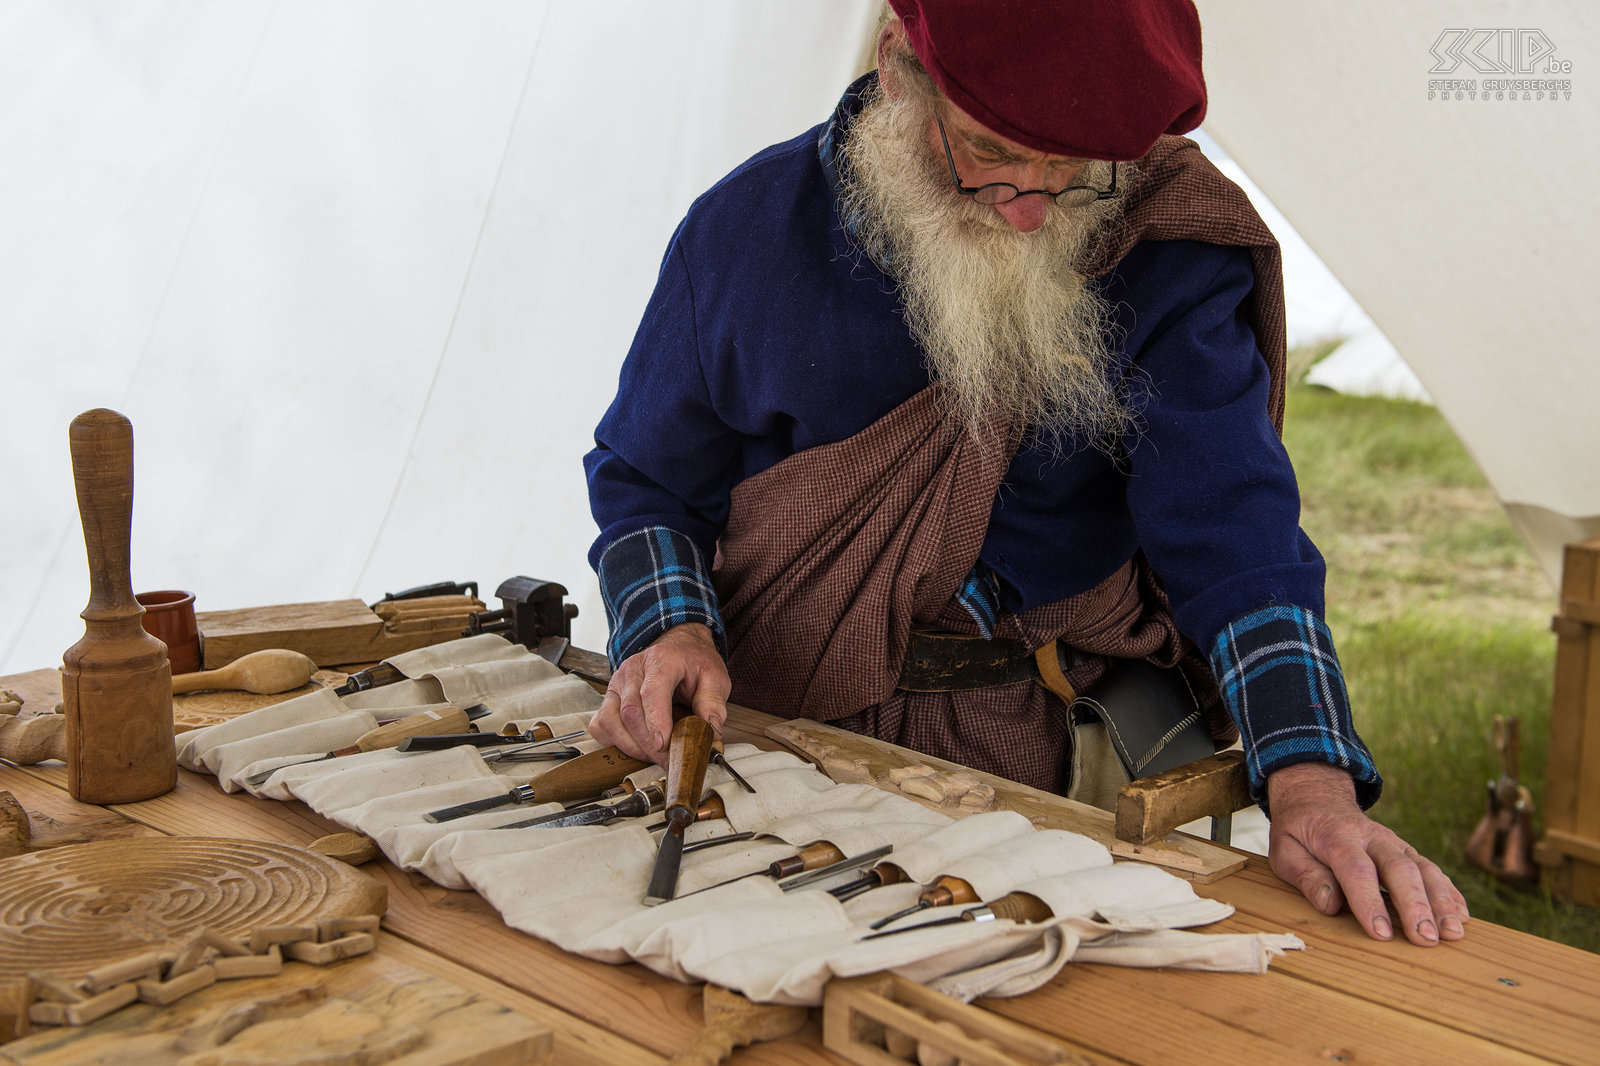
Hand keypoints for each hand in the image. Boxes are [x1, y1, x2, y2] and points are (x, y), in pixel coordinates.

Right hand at [587, 623, 729, 764]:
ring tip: (653, 756)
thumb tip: (710, 732)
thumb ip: (713, 702)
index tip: (663, 745)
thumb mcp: (714, 677)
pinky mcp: (608, 697)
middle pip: (630, 712)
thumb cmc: (694, 664)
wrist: (678, 648)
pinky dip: (614, 741)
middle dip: (648, 744)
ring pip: (610, 721)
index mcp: (661, 660)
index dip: (656, 721)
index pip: (652, 692)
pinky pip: (600, 725)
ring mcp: (616, 683)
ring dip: (631, 746)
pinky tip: (635, 746)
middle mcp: (633, 670)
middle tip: (668, 762)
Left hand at [1266, 762, 1468, 944]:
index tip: (1382, 934)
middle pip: (1399, 869)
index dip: (1369, 902)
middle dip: (1416, 906)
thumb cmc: (1299, 832)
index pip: (1357, 870)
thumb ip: (1306, 876)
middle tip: (1427, 939)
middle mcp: (1372, 837)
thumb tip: (1330, 904)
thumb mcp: (1285, 850)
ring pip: (1423, 868)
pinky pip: (1432, 869)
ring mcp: (1394, 843)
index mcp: (1336, 836)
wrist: (1318, 798)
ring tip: (1453, 933)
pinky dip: (1449, 892)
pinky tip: (1461, 915)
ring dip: (1441, 901)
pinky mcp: (1406, 851)